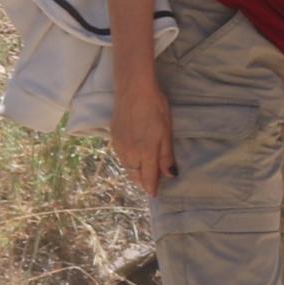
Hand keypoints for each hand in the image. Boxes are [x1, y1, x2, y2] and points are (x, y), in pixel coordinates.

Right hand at [109, 72, 175, 196]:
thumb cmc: (155, 107)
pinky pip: (121, 157)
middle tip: (150, 184)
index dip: (152, 187)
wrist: (133, 89)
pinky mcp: (114, 138)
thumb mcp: (166, 131)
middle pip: (135, 175)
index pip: (148, 178)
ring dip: (134, 172)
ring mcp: (120, 146)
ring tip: (142, 172)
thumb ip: (166, 155)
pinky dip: (128, 161)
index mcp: (146, 153)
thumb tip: (170, 175)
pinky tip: (133, 157)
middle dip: (143, 182)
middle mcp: (130, 153)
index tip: (155, 194)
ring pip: (127, 167)